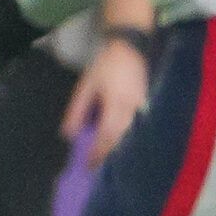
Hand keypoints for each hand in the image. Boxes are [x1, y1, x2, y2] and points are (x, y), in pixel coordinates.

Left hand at [63, 36, 148, 165]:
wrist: (130, 49)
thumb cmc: (105, 66)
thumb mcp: (85, 86)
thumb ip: (77, 110)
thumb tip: (69, 134)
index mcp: (116, 102)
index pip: (106, 134)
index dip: (98, 151)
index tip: (89, 164)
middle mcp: (132, 108)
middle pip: (120, 138)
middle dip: (107, 154)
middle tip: (95, 166)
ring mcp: (142, 107)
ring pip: (130, 134)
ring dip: (117, 148)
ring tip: (104, 158)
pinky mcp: (146, 105)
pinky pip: (136, 127)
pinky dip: (125, 138)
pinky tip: (117, 143)